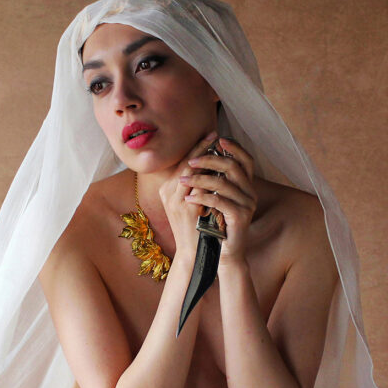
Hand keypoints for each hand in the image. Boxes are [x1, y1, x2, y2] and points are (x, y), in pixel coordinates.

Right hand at [158, 130, 221, 260]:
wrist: (192, 253)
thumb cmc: (194, 229)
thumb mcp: (190, 204)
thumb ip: (193, 186)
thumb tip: (207, 167)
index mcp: (166, 190)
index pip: (181, 163)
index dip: (195, 148)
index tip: (209, 136)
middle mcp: (167, 192)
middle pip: (184, 162)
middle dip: (200, 147)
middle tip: (214, 134)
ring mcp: (175, 199)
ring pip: (190, 170)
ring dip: (205, 156)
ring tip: (218, 145)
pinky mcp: (185, 207)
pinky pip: (197, 185)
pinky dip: (208, 173)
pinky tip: (220, 165)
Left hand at [178, 137, 257, 263]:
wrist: (219, 252)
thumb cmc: (212, 223)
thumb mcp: (211, 198)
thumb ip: (210, 179)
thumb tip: (195, 157)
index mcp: (245, 185)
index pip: (245, 159)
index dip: (233, 147)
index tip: (216, 138)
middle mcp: (249, 192)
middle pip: (233, 167)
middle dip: (210, 159)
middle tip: (191, 161)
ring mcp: (247, 205)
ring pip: (223, 183)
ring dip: (200, 179)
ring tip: (182, 181)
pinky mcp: (240, 217)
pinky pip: (220, 202)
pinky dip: (202, 198)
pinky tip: (188, 199)